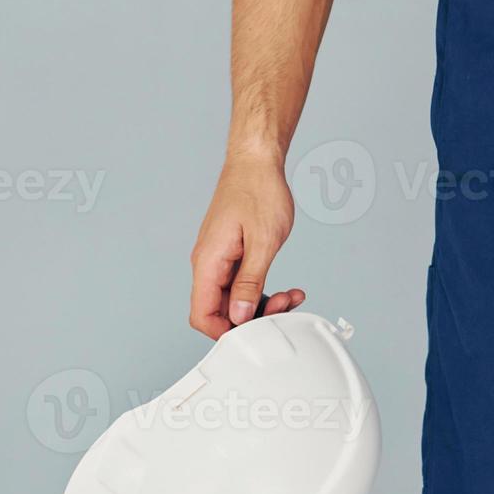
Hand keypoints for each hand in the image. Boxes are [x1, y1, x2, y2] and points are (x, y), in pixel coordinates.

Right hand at [189, 150, 304, 338]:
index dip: (226, 332)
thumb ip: (250, 282)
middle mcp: (208, 263)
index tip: (256, 332)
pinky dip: (263, 289)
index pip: (202, 315)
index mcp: (208, 262)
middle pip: (219, 310)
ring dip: (262, 304)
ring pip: (234, 299)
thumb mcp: (264, 242)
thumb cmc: (259, 192)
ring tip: (291, 296)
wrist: (256, 162)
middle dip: (252, 317)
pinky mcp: (232, 254)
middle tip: (285, 306)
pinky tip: (286, 289)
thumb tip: (238, 314)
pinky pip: (242, 283)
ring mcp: (219, 259)